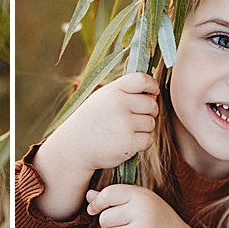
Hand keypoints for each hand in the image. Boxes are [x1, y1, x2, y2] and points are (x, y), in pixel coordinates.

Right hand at [32, 72, 159, 220]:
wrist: (73, 148)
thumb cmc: (92, 122)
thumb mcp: (102, 99)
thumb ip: (126, 94)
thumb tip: (155, 95)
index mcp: (112, 91)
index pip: (141, 80)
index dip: (152, 85)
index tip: (153, 93)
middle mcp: (119, 104)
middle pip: (151, 105)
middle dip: (149, 113)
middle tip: (135, 120)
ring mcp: (124, 124)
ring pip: (151, 124)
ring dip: (143, 130)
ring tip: (125, 132)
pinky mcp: (128, 143)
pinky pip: (148, 140)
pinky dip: (141, 143)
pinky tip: (126, 143)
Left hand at [86, 185, 207, 227]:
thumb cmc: (154, 219)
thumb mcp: (139, 202)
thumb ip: (115, 197)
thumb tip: (88, 196)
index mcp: (141, 196)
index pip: (109, 194)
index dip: (97, 202)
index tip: (94, 209)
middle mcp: (142, 213)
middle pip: (104, 218)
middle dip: (105, 224)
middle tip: (118, 227)